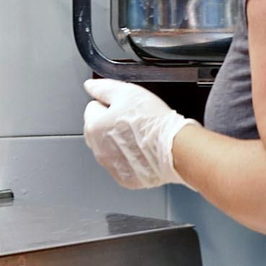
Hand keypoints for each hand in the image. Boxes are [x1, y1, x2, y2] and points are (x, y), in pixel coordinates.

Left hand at [83, 78, 197, 189]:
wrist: (175, 149)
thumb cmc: (154, 122)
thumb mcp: (127, 92)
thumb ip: (103, 88)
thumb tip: (90, 86)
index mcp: (94, 126)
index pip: (93, 107)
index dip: (110, 104)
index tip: (125, 107)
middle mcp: (98, 149)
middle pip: (98, 130)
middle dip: (110, 124)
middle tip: (133, 120)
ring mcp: (111, 166)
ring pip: (110, 148)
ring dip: (120, 142)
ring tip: (141, 136)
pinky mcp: (126, 178)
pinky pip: (122, 165)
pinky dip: (130, 158)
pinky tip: (144, 151)